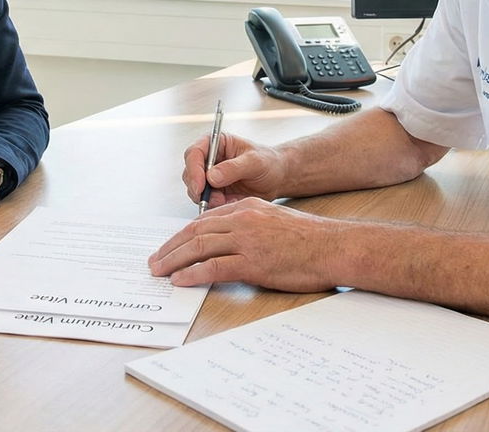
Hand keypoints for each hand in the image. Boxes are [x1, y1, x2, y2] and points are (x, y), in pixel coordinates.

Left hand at [147, 198, 345, 291]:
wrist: (334, 247)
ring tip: (159, 272)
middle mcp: (243, 219)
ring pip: (199, 247)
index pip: (204, 220)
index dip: (181, 235)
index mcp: (247, 208)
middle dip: (170, 247)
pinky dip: (193, 274)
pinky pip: (214, 267)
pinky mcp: (253, 262)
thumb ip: (249, 227)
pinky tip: (180, 280)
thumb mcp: (274, 221)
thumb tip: (226, 243)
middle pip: (195, 232)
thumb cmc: (310, 240)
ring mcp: (247, 240)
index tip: (168, 247)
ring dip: (174, 260)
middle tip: (154, 261)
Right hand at [183, 131, 284, 209]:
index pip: (194, 153)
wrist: (277, 178)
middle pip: (189, 173)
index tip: (200, 186)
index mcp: (216, 143)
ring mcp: (209, 177)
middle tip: (213, 199)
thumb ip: (233, 167)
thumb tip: (211, 176)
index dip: (193, 169)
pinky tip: (231, 203)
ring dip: (207, 199)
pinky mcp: (214, 192)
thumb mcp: (255, 161)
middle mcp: (208, 159)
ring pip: (195, 190)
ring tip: (227, 201)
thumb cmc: (268, 162)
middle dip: (198, 189)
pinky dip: (215, 206)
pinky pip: (206, 202)